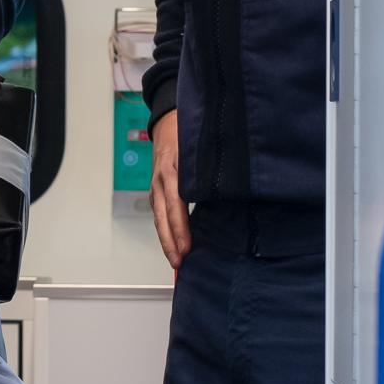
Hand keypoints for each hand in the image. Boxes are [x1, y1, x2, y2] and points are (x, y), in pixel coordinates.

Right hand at [150, 110, 190, 269]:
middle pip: (161, 217)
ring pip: (158, 217)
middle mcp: (160, 181)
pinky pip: (159, 213)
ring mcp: (156, 186)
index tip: (186, 247)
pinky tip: (173, 243)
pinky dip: (165, 230)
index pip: (175, 204)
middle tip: (178, 263)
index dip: (180, 228)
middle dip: (169, 241)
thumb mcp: (197, 146)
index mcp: (171, 170)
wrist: (166, 120)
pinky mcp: (157, 189)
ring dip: (165, 240)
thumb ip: (206, 168)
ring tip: (175, 260)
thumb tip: (227, 191)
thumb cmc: (184, 131)